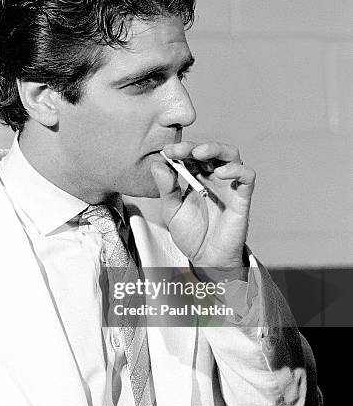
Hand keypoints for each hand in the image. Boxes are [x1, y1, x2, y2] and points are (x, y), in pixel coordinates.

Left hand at [150, 141, 255, 268]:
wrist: (207, 259)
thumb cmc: (192, 235)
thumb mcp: (172, 211)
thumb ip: (166, 189)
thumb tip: (157, 165)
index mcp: (197, 177)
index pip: (191, 155)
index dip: (180, 149)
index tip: (167, 151)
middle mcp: (214, 177)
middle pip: (211, 150)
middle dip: (195, 146)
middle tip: (180, 150)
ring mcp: (229, 185)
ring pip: (231, 155)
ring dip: (216, 149)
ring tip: (199, 154)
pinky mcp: (242, 197)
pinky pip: (248, 176)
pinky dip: (236, 170)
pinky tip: (220, 173)